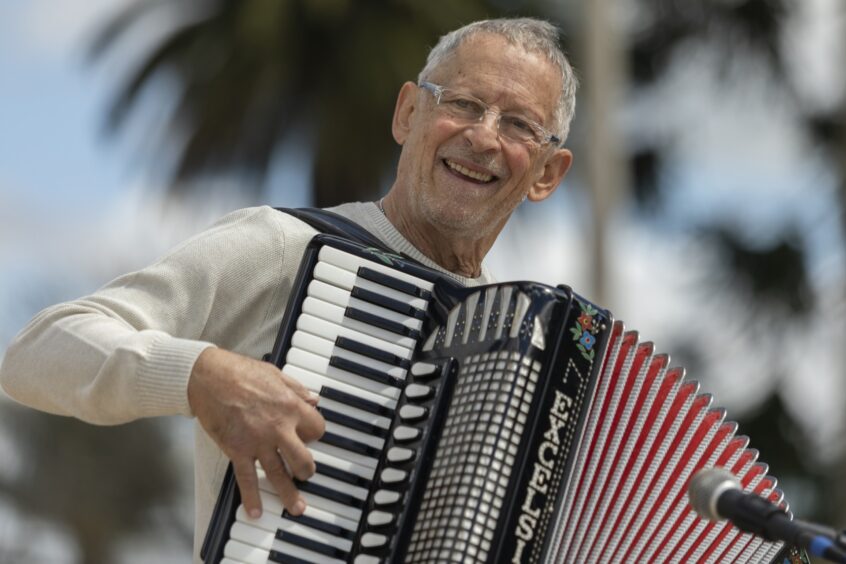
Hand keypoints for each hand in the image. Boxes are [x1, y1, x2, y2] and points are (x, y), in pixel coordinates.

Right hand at [187, 347, 324, 517]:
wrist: (208, 377)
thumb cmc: (240, 371)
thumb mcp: (276, 374)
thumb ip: (297, 390)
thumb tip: (314, 400)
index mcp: (291, 407)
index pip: (317, 429)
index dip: (314, 434)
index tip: (309, 437)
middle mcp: (278, 428)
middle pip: (303, 458)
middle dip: (307, 470)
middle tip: (306, 474)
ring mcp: (258, 442)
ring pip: (279, 475)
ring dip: (289, 494)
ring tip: (297, 508)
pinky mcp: (237, 450)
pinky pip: (246, 479)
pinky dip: (251, 498)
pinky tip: (255, 511)